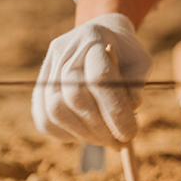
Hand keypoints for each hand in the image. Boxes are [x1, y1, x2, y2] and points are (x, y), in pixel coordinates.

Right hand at [32, 13, 152, 145]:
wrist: (102, 37)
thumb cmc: (126, 54)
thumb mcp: (141, 63)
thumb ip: (136, 86)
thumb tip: (130, 110)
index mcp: (93, 38)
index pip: (99, 78)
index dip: (115, 110)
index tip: (130, 133)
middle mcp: (65, 51)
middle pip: (75, 97)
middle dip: (100, 128)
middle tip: (120, 143)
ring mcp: (48, 68)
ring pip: (56, 110)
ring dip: (84, 134)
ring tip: (106, 140)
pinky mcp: (39, 86)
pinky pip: (44, 119)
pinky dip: (66, 134)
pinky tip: (86, 134)